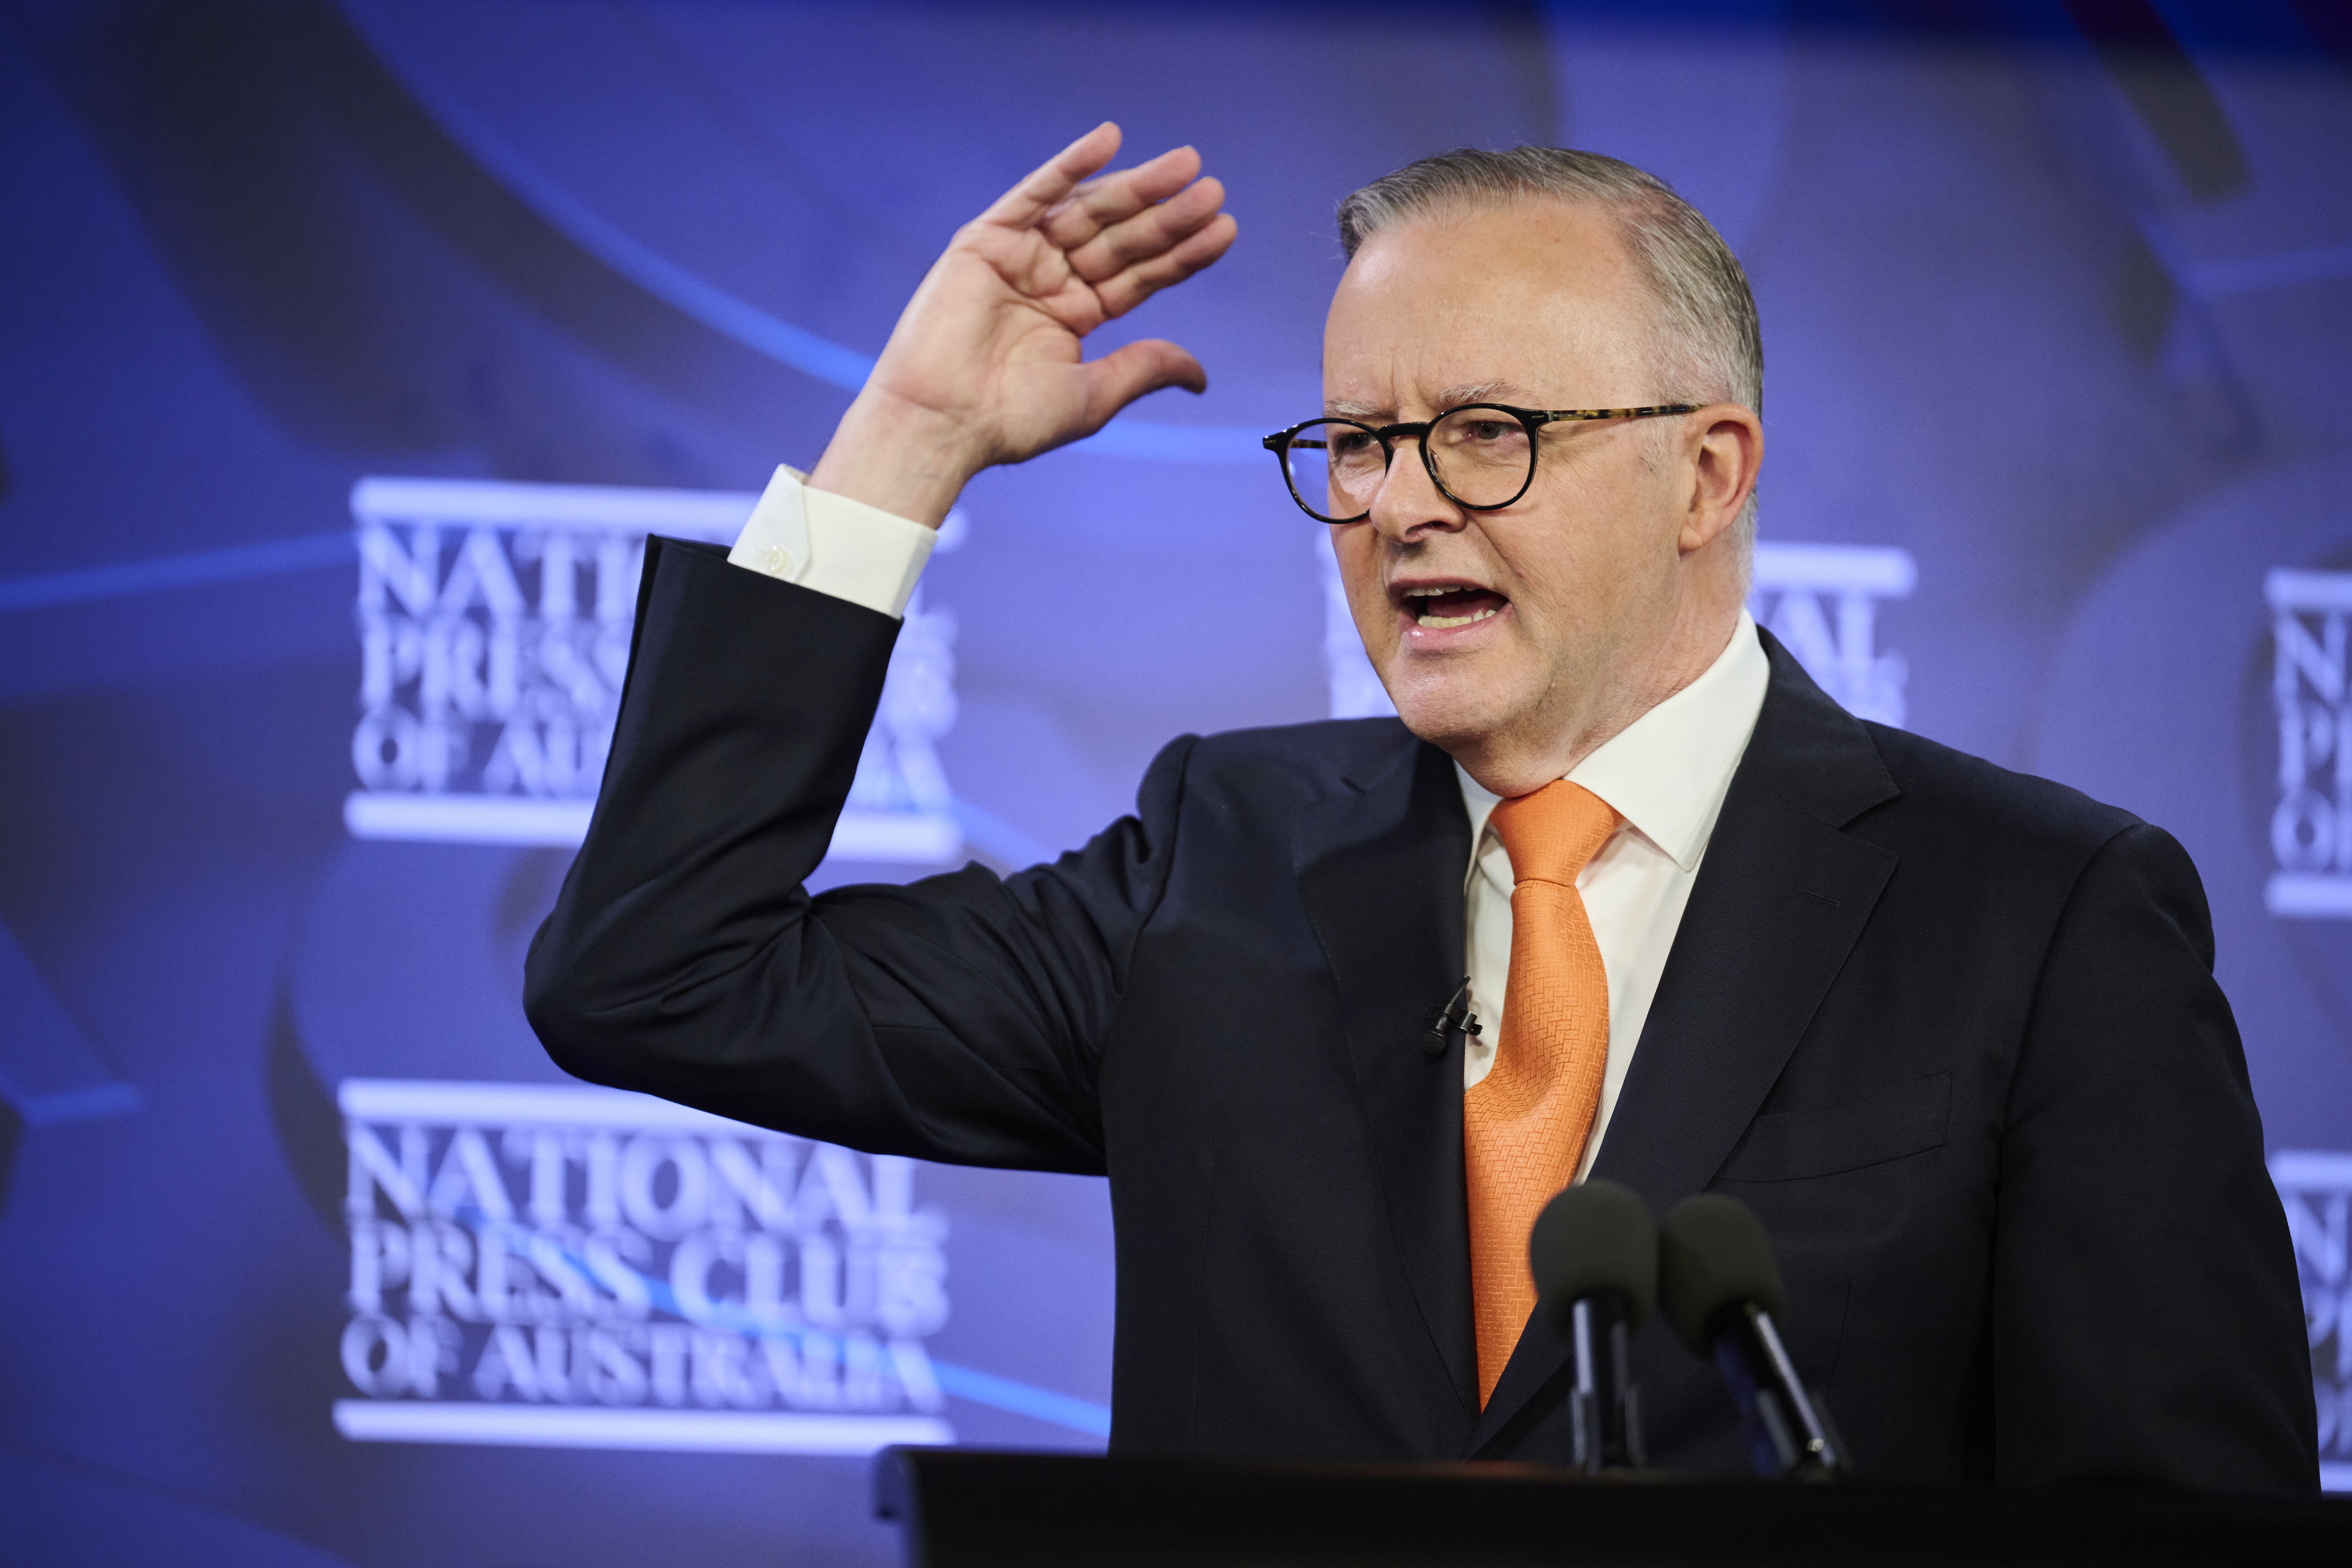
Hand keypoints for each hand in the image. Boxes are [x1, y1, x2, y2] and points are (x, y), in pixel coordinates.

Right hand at [810, 123, 1236, 525]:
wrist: (944, 424)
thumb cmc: (1012, 421)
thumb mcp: (1095, 394)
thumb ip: (1145, 368)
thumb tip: (1201, 376)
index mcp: (1077, 314)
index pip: (1141, 275)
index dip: (1182, 253)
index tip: (1225, 228)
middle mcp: (1052, 280)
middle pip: (1122, 239)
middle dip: (1167, 214)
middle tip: (1213, 189)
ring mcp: (1020, 257)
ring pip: (1088, 212)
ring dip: (1135, 186)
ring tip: (1185, 165)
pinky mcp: (986, 241)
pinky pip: (1034, 194)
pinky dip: (1069, 165)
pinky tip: (1109, 138)